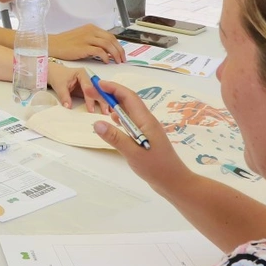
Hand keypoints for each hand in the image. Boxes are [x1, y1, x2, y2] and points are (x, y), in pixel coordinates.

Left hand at [46, 63, 107, 112]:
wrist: (55, 73)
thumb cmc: (58, 77)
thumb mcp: (59, 86)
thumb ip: (64, 96)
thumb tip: (68, 106)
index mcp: (83, 73)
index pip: (88, 87)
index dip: (90, 98)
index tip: (91, 109)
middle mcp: (89, 77)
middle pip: (98, 89)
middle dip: (102, 100)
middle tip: (106, 112)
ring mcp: (90, 83)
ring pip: (99, 93)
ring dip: (104, 102)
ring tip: (109, 112)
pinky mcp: (89, 89)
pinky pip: (96, 96)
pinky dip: (101, 102)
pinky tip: (106, 109)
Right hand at [49, 24, 127, 63]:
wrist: (52, 44)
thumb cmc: (65, 43)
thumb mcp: (81, 37)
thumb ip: (93, 41)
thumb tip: (104, 50)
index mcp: (91, 28)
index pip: (110, 36)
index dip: (118, 45)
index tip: (121, 53)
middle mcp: (91, 31)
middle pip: (111, 39)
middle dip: (119, 50)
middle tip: (122, 59)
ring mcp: (87, 38)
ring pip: (107, 45)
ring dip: (115, 54)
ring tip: (117, 62)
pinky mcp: (83, 47)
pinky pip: (99, 51)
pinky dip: (105, 56)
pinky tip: (106, 61)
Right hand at [89, 79, 188, 193]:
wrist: (174, 182)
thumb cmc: (156, 167)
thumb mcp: (133, 153)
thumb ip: (115, 138)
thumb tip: (96, 123)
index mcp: (145, 121)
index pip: (128, 97)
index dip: (113, 88)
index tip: (97, 84)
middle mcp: (147, 122)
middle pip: (128, 102)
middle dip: (110, 94)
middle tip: (91, 92)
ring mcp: (147, 130)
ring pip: (129, 111)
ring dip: (114, 104)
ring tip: (99, 102)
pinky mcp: (146, 138)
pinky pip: (131, 122)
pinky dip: (120, 117)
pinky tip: (113, 120)